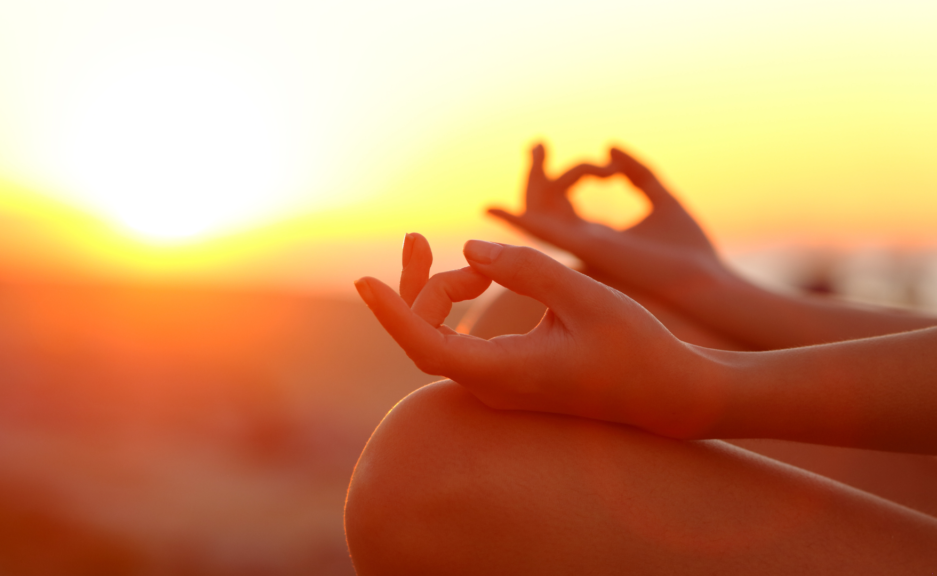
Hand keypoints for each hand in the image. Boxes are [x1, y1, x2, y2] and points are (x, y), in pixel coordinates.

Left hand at [355, 234, 722, 438]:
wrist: (669, 393)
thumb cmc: (636, 348)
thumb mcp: (584, 298)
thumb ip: (526, 269)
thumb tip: (471, 248)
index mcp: (504, 373)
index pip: (424, 344)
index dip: (391, 311)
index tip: (363, 280)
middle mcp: (490, 386)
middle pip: (423, 334)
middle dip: (417, 284)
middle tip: (415, 236)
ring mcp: (496, 386)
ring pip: (439, 336)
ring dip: (444, 291)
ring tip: (482, 264)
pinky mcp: (507, 376)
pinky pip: (458, 340)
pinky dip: (458, 306)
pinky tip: (477, 278)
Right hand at [488, 144, 729, 302]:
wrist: (707, 282)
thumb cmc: (690, 250)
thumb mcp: (662, 198)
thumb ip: (637, 172)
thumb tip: (609, 146)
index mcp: (597, 237)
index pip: (565, 205)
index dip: (572, 174)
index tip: (608, 165)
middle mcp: (582, 246)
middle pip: (544, 208)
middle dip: (538, 174)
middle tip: (539, 143)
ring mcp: (581, 250)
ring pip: (540, 213)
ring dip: (537, 179)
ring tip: (540, 148)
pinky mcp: (587, 250)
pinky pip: (542, 234)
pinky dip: (517, 221)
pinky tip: (493, 210)